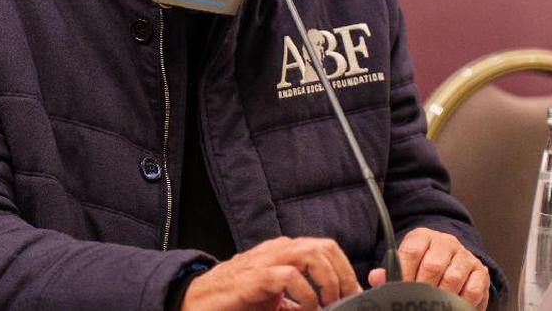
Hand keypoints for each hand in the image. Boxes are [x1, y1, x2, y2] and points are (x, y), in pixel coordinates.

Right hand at [182, 236, 361, 309]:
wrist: (197, 301)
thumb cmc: (237, 300)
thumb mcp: (277, 301)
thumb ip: (301, 302)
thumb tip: (327, 309)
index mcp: (285, 252)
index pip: (326, 248)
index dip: (346, 270)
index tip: (354, 294)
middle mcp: (278, 250)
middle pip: (324, 247)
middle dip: (342, 275)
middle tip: (344, 300)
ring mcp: (265, 260)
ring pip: (310, 254)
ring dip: (327, 281)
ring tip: (327, 304)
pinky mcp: (254, 277)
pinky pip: (288, 276)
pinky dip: (304, 294)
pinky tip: (306, 308)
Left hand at [367, 227, 489, 308]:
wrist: (454, 263)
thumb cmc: (424, 266)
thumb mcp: (406, 264)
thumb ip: (392, 271)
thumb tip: (376, 278)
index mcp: (423, 237)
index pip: (411, 252)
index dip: (404, 274)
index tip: (400, 291)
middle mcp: (445, 242)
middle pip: (432, 266)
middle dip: (423, 288)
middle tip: (418, 301)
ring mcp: (464, 255)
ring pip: (453, 278)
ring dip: (442, 296)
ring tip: (434, 305)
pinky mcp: (481, 271)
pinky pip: (473, 288)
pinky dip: (462, 301)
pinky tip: (453, 305)